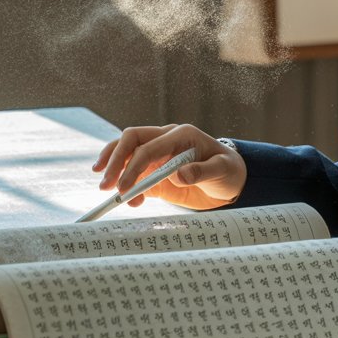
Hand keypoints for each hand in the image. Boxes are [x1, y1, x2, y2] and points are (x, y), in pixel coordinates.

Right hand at [92, 124, 245, 210]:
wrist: (231, 179)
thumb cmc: (229, 170)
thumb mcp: (222, 170)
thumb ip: (203, 171)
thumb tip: (179, 174)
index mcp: (180, 135)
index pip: (148, 146)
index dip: (133, 166)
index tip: (125, 188)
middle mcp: (166, 140)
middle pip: (130, 141)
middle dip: (115, 161)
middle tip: (105, 185)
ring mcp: (159, 155)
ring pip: (128, 154)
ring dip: (114, 170)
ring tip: (107, 192)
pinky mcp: (157, 172)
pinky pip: (136, 175)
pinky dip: (129, 186)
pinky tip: (131, 202)